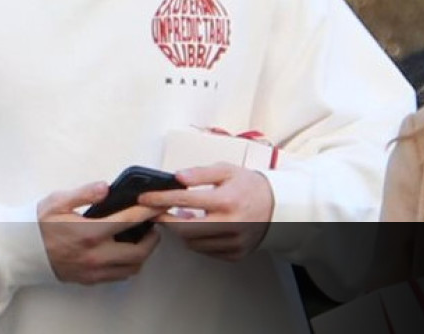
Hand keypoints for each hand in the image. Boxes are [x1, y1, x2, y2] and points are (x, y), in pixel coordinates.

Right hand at [37, 181, 162, 284]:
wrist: (19, 251)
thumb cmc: (37, 225)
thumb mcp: (58, 201)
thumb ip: (84, 193)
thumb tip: (106, 187)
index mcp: (89, 233)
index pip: (130, 221)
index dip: (149, 211)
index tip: (159, 204)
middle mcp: (95, 256)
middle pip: (139, 252)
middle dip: (152, 238)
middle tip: (154, 225)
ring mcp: (92, 271)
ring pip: (131, 268)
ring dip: (142, 254)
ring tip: (142, 238)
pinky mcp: (88, 280)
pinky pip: (117, 276)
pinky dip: (127, 264)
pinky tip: (124, 251)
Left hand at [138, 163, 274, 261]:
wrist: (277, 205)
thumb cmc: (249, 186)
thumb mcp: (226, 170)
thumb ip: (200, 173)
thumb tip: (177, 177)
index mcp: (227, 200)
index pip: (185, 200)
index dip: (161, 199)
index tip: (146, 199)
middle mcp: (231, 223)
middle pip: (184, 229)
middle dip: (166, 220)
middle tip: (159, 212)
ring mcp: (233, 242)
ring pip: (193, 243)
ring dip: (184, 231)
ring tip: (188, 217)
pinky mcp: (235, 254)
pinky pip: (206, 250)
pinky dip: (198, 240)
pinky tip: (203, 227)